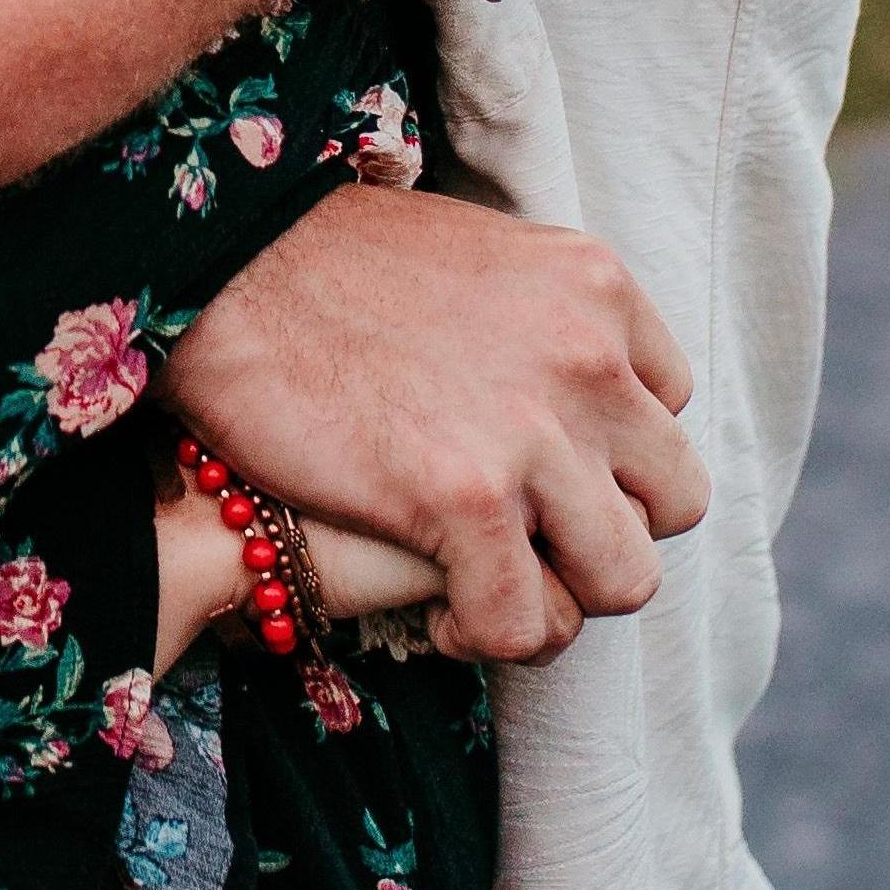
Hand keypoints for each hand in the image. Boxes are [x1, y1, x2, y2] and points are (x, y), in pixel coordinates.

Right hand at [164, 187, 705, 665]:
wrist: (217, 265)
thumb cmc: (311, 261)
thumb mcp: (473, 254)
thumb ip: (534, 316)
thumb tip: (549, 378)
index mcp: (595, 287)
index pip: (666, 407)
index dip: (606, 456)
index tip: (545, 472)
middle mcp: (589, 358)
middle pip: (672, 499)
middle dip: (603, 532)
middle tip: (525, 539)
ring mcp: (536, 434)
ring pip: (624, 579)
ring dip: (559, 598)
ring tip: (491, 588)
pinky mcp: (465, 502)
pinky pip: (527, 623)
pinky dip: (489, 636)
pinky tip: (443, 619)